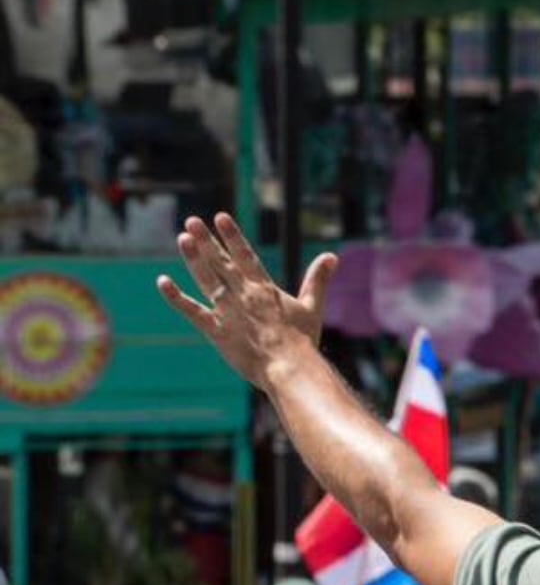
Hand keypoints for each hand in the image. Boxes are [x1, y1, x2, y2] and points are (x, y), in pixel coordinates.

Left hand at [156, 214, 337, 392]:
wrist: (289, 367)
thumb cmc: (302, 340)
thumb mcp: (312, 306)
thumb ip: (317, 280)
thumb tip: (331, 256)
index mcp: (265, 288)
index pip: (245, 255)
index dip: (232, 236)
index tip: (220, 217)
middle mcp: (244, 294)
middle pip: (222, 262)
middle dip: (207, 240)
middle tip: (191, 221)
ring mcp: (228, 311)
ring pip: (207, 279)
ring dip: (193, 258)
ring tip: (183, 239)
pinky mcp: (216, 330)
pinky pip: (192, 311)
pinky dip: (176, 297)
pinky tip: (163, 282)